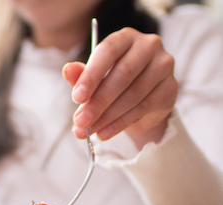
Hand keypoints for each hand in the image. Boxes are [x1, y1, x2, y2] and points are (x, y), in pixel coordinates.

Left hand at [64, 27, 177, 148]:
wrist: (140, 100)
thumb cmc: (111, 82)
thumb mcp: (93, 78)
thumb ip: (81, 75)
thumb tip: (67, 69)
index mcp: (125, 38)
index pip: (108, 51)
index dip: (91, 75)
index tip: (77, 98)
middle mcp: (149, 46)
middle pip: (123, 74)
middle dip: (98, 101)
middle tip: (80, 121)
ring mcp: (164, 66)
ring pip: (134, 94)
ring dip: (108, 116)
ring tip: (88, 130)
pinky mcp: (170, 88)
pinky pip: (144, 107)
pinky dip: (121, 123)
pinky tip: (104, 133)